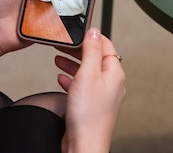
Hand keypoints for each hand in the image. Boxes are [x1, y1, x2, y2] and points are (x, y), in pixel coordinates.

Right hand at [55, 29, 125, 152]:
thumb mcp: (88, 74)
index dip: (92, 37)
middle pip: (96, 58)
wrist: (84, 145)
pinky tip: (61, 79)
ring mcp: (101, 96)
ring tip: (58, 58)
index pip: (106, 46)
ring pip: (87, 72)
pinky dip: (71, 80)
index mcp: (114, 73)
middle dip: (79, 50)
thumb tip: (95, 31)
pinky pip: (82, 87)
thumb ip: (91, 51)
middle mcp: (111, 84)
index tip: (79, 31)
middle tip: (64, 44)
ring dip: (73, 63)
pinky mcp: (91, 106)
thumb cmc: (88, 115)